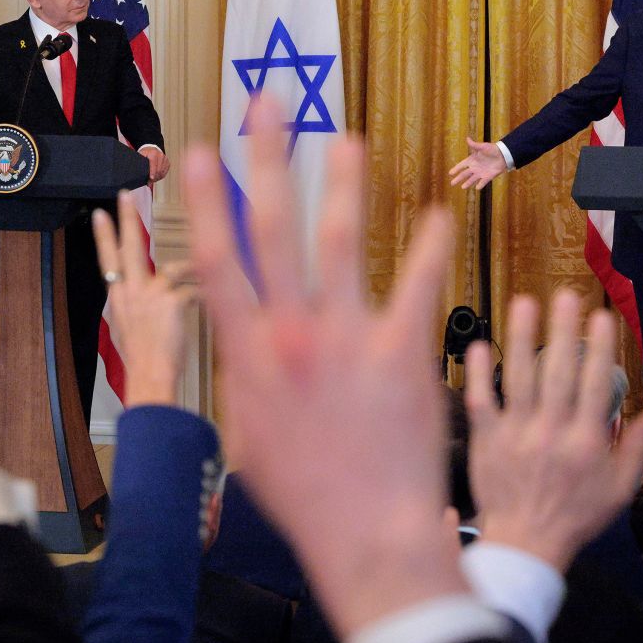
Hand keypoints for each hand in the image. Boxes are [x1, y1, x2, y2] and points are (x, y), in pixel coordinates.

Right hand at [92, 191, 194, 407]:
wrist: (150, 381)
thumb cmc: (145, 365)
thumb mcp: (129, 332)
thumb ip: (135, 309)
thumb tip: (140, 298)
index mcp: (120, 300)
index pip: (107, 260)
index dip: (104, 237)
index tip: (100, 215)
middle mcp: (130, 293)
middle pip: (129, 247)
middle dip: (128, 218)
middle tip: (127, 193)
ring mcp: (150, 296)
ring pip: (173, 266)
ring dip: (192, 270)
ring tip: (207, 276)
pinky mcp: (172, 302)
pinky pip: (195, 286)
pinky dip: (207, 292)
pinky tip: (214, 299)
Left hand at [138, 144, 169, 181]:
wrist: (152, 149)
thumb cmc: (146, 153)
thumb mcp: (141, 154)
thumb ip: (139, 161)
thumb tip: (136, 171)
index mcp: (153, 153)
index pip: (154, 164)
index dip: (152, 172)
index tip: (151, 178)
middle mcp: (160, 155)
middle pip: (158, 170)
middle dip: (154, 177)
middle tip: (149, 182)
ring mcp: (165, 159)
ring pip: (162, 172)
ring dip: (157, 178)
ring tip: (152, 180)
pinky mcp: (167, 162)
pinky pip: (165, 172)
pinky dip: (161, 176)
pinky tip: (156, 177)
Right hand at [182, 97, 464, 637]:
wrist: (367, 534)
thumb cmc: (308, 497)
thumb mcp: (252, 438)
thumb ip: (248, 381)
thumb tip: (245, 348)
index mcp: (249, 357)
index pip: (219, 261)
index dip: (210, 201)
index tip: (205, 151)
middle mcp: (292, 336)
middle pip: (273, 230)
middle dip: (268, 161)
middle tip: (270, 108)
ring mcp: (346, 340)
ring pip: (341, 241)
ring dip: (342, 183)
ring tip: (347, 139)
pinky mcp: (402, 352)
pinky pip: (418, 284)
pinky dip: (428, 247)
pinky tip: (436, 215)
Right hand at [449, 137, 508, 189]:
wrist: (503, 154)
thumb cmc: (492, 149)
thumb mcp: (483, 146)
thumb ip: (474, 145)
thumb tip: (467, 138)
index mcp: (472, 160)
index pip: (462, 165)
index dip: (456, 169)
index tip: (450, 173)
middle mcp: (475, 167)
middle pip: (465, 174)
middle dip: (458, 178)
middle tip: (452, 183)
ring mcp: (481, 173)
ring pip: (472, 179)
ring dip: (468, 183)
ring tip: (462, 187)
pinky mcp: (488, 176)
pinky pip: (483, 182)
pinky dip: (480, 184)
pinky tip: (477, 188)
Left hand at [465, 290, 642, 570]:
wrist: (525, 546)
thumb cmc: (574, 518)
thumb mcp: (619, 490)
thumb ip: (637, 449)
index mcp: (586, 443)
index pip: (594, 385)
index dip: (598, 348)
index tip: (600, 316)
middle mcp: (551, 434)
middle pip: (557, 373)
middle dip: (562, 331)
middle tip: (565, 295)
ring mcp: (516, 436)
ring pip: (518, 379)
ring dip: (521, 338)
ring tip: (524, 303)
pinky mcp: (486, 443)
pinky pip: (481, 402)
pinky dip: (479, 374)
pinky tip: (480, 344)